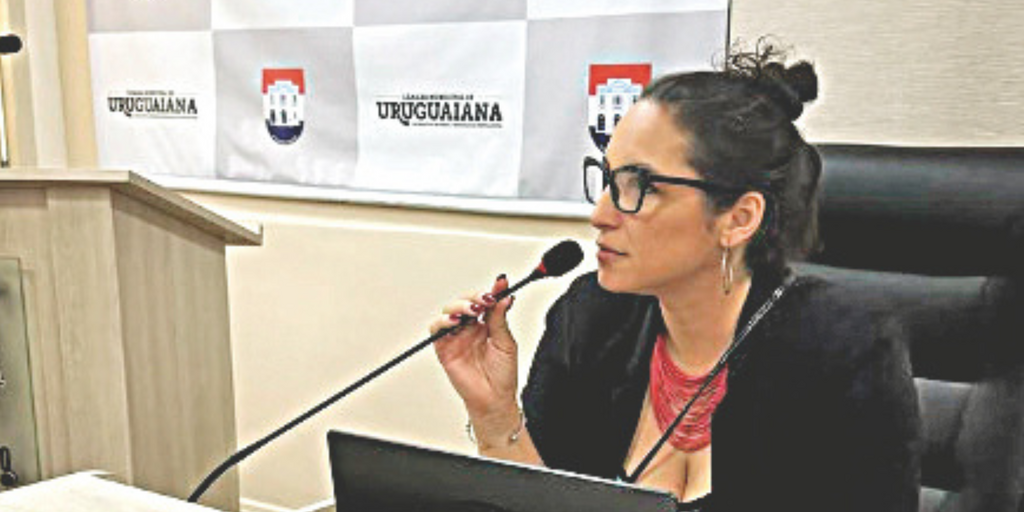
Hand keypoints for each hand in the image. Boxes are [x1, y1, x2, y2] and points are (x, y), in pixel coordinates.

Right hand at [431, 275, 518, 420]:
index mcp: (487, 324)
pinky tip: (455, 321)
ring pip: (450, 311)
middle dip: (474, 297)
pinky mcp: (444, 348)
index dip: (491, 290)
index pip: (485, 301)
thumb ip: (500, 318)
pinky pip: (436, 329)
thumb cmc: (502, 375)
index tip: (500, 283)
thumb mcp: (506, 342)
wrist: (494, 398)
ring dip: (459, 306)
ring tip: (471, 310)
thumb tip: (504, 296)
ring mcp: (456, 337)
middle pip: (465, 302)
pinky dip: (443, 321)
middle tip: (485, 299)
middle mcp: (470, 328)